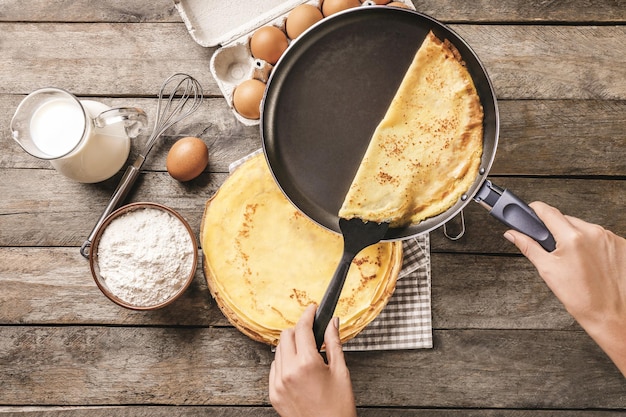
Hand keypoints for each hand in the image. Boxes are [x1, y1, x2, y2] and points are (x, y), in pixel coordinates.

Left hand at [269, 304, 356, 416]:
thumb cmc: (339, 407)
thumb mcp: (341, 371)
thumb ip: (334, 343)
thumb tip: (332, 322)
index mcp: (307, 364)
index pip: (302, 328)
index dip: (308, 315)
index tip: (312, 309)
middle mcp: (288, 371)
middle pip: (287, 336)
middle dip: (299, 330)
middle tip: (312, 334)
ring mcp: (278, 383)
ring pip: (279, 351)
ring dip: (291, 346)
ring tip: (307, 354)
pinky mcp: (273, 394)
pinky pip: (274, 368)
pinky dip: (284, 362)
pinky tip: (298, 368)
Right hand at [504, 201, 625, 375]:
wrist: (610, 315)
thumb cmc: (581, 298)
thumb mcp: (547, 270)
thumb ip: (529, 246)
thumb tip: (513, 234)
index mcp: (572, 238)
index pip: (548, 211)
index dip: (535, 209)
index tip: (530, 211)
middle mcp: (593, 233)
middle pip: (566, 220)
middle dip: (556, 230)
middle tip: (554, 249)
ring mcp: (610, 238)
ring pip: (583, 228)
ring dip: (575, 237)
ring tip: (575, 261)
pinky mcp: (621, 244)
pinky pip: (600, 237)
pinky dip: (592, 245)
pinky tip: (590, 262)